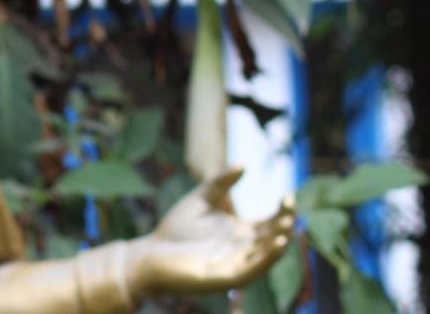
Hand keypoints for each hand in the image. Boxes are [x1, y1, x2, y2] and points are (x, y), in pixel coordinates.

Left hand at [130, 167, 294, 296]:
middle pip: (273, 237)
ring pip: (266, 256)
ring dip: (277, 243)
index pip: (271, 222)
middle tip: (289, 207)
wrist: (152, 252)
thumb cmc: (177, 228)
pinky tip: (273, 246)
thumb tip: (243, 164)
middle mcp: (244, 249)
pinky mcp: (226, 277)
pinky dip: (264, 260)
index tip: (288, 195)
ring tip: (285, 227)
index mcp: (242, 232)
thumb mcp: (201, 198)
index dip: (283, 211)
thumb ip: (221, 182)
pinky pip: (251, 270)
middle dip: (284, 224)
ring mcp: (237, 264)